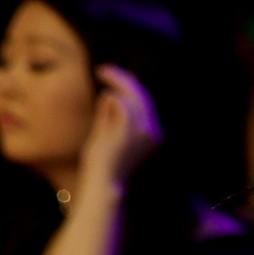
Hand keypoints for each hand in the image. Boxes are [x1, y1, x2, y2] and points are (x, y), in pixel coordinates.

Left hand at [84, 65, 163, 190]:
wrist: (104, 185)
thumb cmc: (103, 165)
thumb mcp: (107, 136)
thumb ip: (109, 117)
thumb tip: (108, 96)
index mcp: (150, 136)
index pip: (144, 103)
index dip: (129, 87)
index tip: (113, 77)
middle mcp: (151, 133)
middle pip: (142, 96)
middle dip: (122, 79)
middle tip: (104, 70)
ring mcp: (141, 133)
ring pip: (134, 97)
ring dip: (117, 82)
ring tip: (103, 73)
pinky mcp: (128, 132)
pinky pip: (123, 106)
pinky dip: (114, 96)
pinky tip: (105, 94)